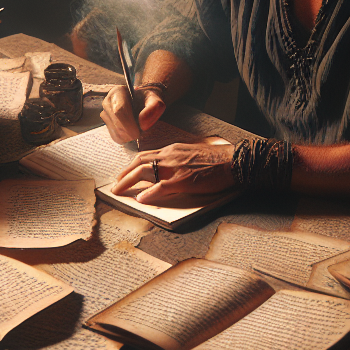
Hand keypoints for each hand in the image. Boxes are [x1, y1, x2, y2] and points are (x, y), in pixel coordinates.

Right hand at [100, 85, 165, 143]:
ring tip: (137, 132)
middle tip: (139, 136)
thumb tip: (142, 123)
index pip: (119, 110)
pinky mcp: (107, 124)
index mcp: (118, 92)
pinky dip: (124, 139)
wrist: (143, 102)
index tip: (138, 132)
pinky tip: (131, 134)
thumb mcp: (155, 100)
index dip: (128, 123)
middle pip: (115, 121)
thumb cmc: (148, 101)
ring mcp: (105, 113)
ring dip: (127, 136)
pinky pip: (114, 136)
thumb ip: (153, 108)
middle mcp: (108, 102)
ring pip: (114, 130)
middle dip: (128, 132)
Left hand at [111, 139, 234, 203]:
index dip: (131, 165)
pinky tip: (141, 200)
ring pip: (144, 172)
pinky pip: (161, 186)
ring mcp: (175, 167)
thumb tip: (169, 168)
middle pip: (139, 162)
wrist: (234, 160)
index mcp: (172, 149)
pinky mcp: (183, 180)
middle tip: (115, 185)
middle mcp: (169, 155)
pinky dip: (149, 193)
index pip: (145, 155)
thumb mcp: (192, 154)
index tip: (124, 173)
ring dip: (128, 182)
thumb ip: (178, 159)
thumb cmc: (218, 159)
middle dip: (124, 174)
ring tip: (119, 192)